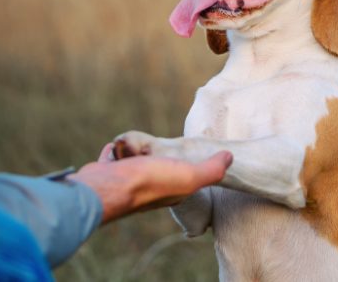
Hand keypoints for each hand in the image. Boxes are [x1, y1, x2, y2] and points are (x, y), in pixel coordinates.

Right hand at [68, 143, 231, 223]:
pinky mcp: (107, 173)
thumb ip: (211, 170)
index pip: (184, 177)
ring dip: (135, 152)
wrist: (107, 187)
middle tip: (160, 147)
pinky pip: (112, 159)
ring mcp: (126, 181)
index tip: (190, 154)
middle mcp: (149, 189)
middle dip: (158, 157)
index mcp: (172, 191)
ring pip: (134, 163)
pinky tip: (115, 147)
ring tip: (137, 145)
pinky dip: (115, 152)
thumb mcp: (189, 176)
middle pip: (157, 168)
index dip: (188, 165)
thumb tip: (230, 157)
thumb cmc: (149, 182)